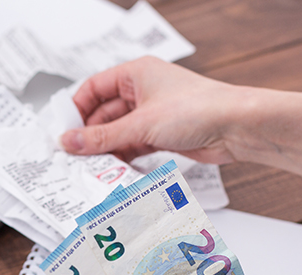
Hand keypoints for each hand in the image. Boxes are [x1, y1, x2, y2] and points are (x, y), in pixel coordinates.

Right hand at [60, 57, 301, 221]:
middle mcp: (143, 91)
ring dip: (106, 151)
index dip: (75, 111)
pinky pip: (134, 146)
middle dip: (89, 137)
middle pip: (103, 114)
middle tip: (73, 160)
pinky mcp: (164, 135)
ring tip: (91, 171)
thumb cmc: (199, 110)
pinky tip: (114, 173)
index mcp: (135, 74)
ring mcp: (154, 114)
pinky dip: (124, 159)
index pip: (92, 89)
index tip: (62, 134)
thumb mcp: (140, 124)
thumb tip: (68, 142)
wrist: (239, 128)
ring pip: (118, 133)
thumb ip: (101, 138)